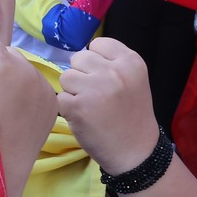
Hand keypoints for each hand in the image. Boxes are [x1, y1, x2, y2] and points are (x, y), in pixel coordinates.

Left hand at [58, 38, 159, 174]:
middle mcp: (114, 72)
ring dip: (73, 92)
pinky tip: (83, 118)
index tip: (104, 79)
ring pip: (66, 77)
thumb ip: (110, 63)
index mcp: (131, 61)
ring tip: (90, 107)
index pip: (98, 44)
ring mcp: (95, 89)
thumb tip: (77, 57)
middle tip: (96, 96)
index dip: (96, 62)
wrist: (136, 152)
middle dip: (82, 75)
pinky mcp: (78, 107)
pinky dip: (67, 109)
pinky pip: (60, 98)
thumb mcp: (132, 80)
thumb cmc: (130, 115)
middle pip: (79, 58)